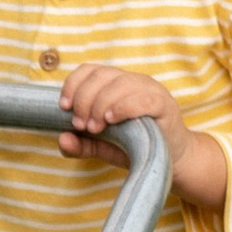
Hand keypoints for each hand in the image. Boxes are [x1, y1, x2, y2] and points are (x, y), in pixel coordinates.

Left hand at [55, 63, 225, 207]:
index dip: (73, 84)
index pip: (90, 69)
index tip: (63, 107)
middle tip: (80, 124)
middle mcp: (133, 81)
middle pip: (101, 75)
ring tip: (95, 127)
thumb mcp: (102, 147)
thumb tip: (62, 139)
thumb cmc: (135, 147)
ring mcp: (150, 90)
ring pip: (120, 84)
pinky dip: (124, 107)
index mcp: (116, 84)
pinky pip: (144, 98)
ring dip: (100, 104)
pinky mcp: (165, 105)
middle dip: (84, 99)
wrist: (169, 161)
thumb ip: (81, 144)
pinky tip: (112, 119)